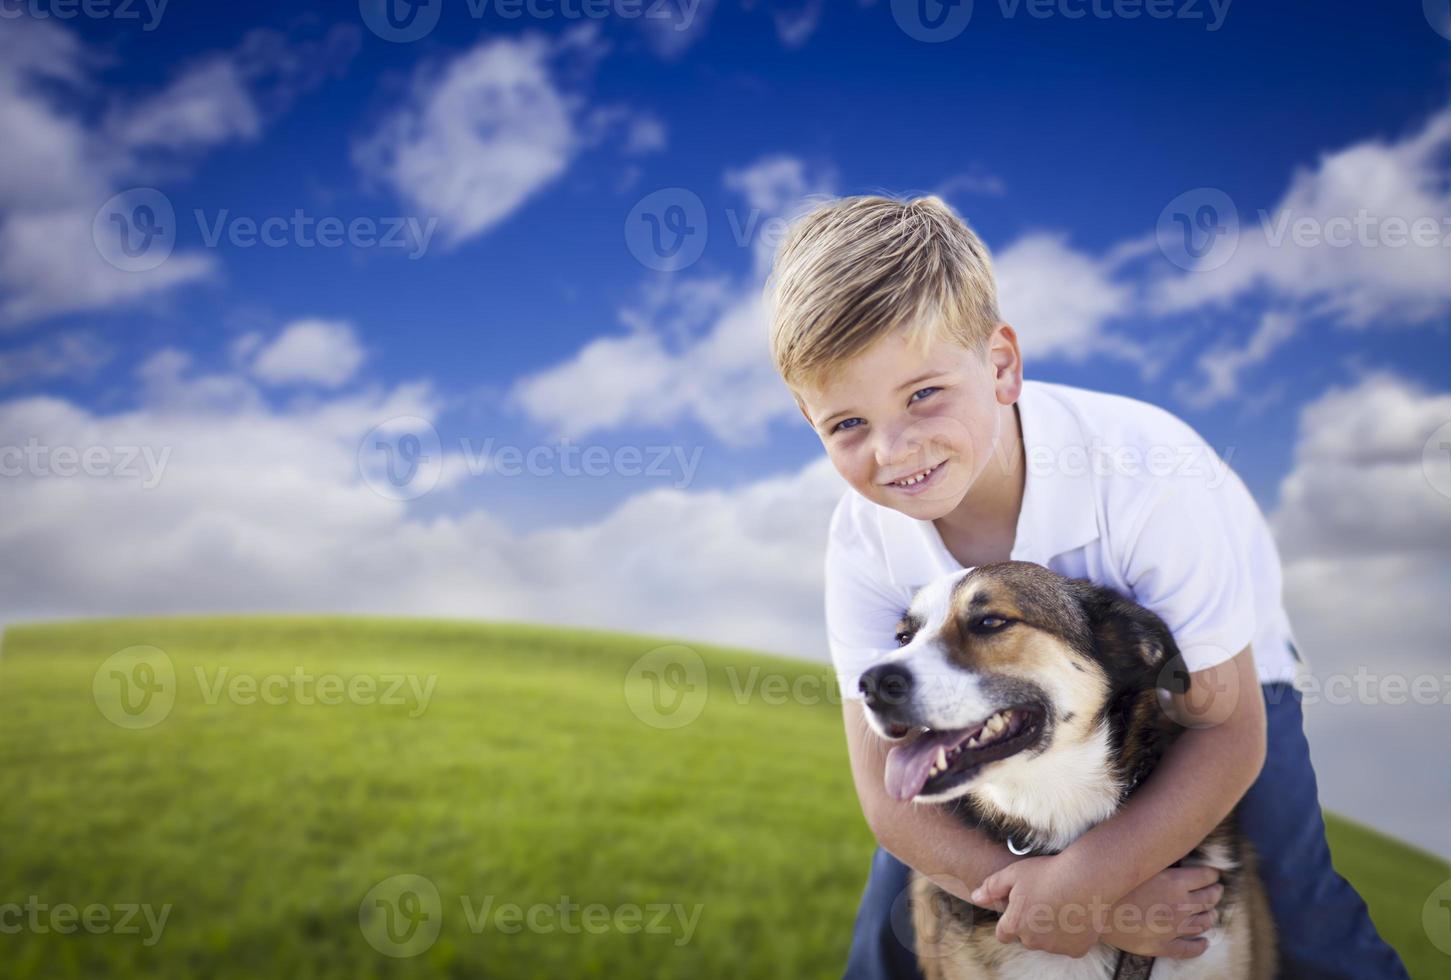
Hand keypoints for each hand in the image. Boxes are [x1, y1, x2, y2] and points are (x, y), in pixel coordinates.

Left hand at [970, 854, 1110, 957]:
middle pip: (1026, 936)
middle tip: (1043, 900)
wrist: (1087, 878)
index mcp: (1015, 924)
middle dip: (1031, 923)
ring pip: (1048, 941)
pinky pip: (1069, 944)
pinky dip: (1071, 934)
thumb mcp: (1013, 873)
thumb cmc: (1047, 873)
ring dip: (1050, 929)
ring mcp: (1056, 947)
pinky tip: (1075, 914)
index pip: (1003, 933)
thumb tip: (975, 897)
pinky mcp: (1076, 949)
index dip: (1008, 921)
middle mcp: (1033, 941)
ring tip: (1060, 904)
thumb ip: (992, 887)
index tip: (1018, 910)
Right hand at [1100, 865, 1223, 958]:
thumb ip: (1159, 858)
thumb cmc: (1114, 881)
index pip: (1206, 876)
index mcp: (1176, 882)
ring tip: (1212, 913)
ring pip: (1204, 922)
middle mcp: (1180, 905)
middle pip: (1209, 898)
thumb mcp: (1140, 863)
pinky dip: (1200, 945)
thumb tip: (1169, 846)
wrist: (1094, 909)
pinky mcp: (1163, 946)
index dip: (1212, 874)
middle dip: (1215, 893)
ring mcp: (1174, 928)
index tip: (1214, 874)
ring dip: (1211, 916)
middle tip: (1217, 890)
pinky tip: (1204, 942)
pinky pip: (1189, 948)